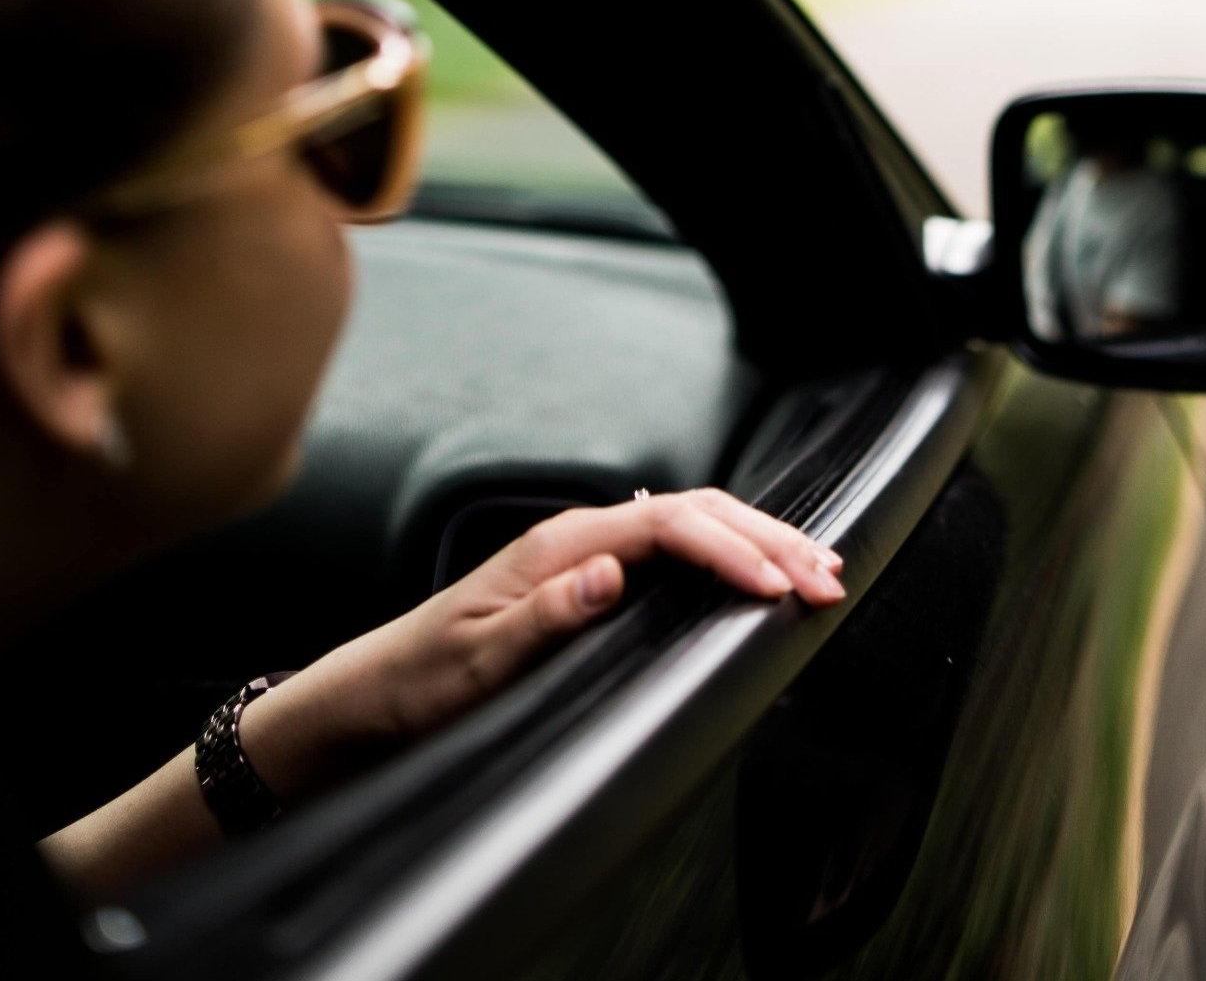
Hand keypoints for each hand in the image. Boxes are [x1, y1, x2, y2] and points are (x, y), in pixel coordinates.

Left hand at [238, 489, 844, 802]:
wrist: (376, 692)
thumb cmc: (422, 680)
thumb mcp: (476, 660)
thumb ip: (544, 614)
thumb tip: (609, 573)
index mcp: (561, 545)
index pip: (668, 523)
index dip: (729, 550)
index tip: (775, 586)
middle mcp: (581, 537)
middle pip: (696, 512)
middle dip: (769, 538)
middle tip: (829, 574)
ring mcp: (591, 553)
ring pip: (695, 524)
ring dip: (759, 541)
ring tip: (817, 565)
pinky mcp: (594, 577)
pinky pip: (678, 547)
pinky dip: (731, 552)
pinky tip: (758, 565)